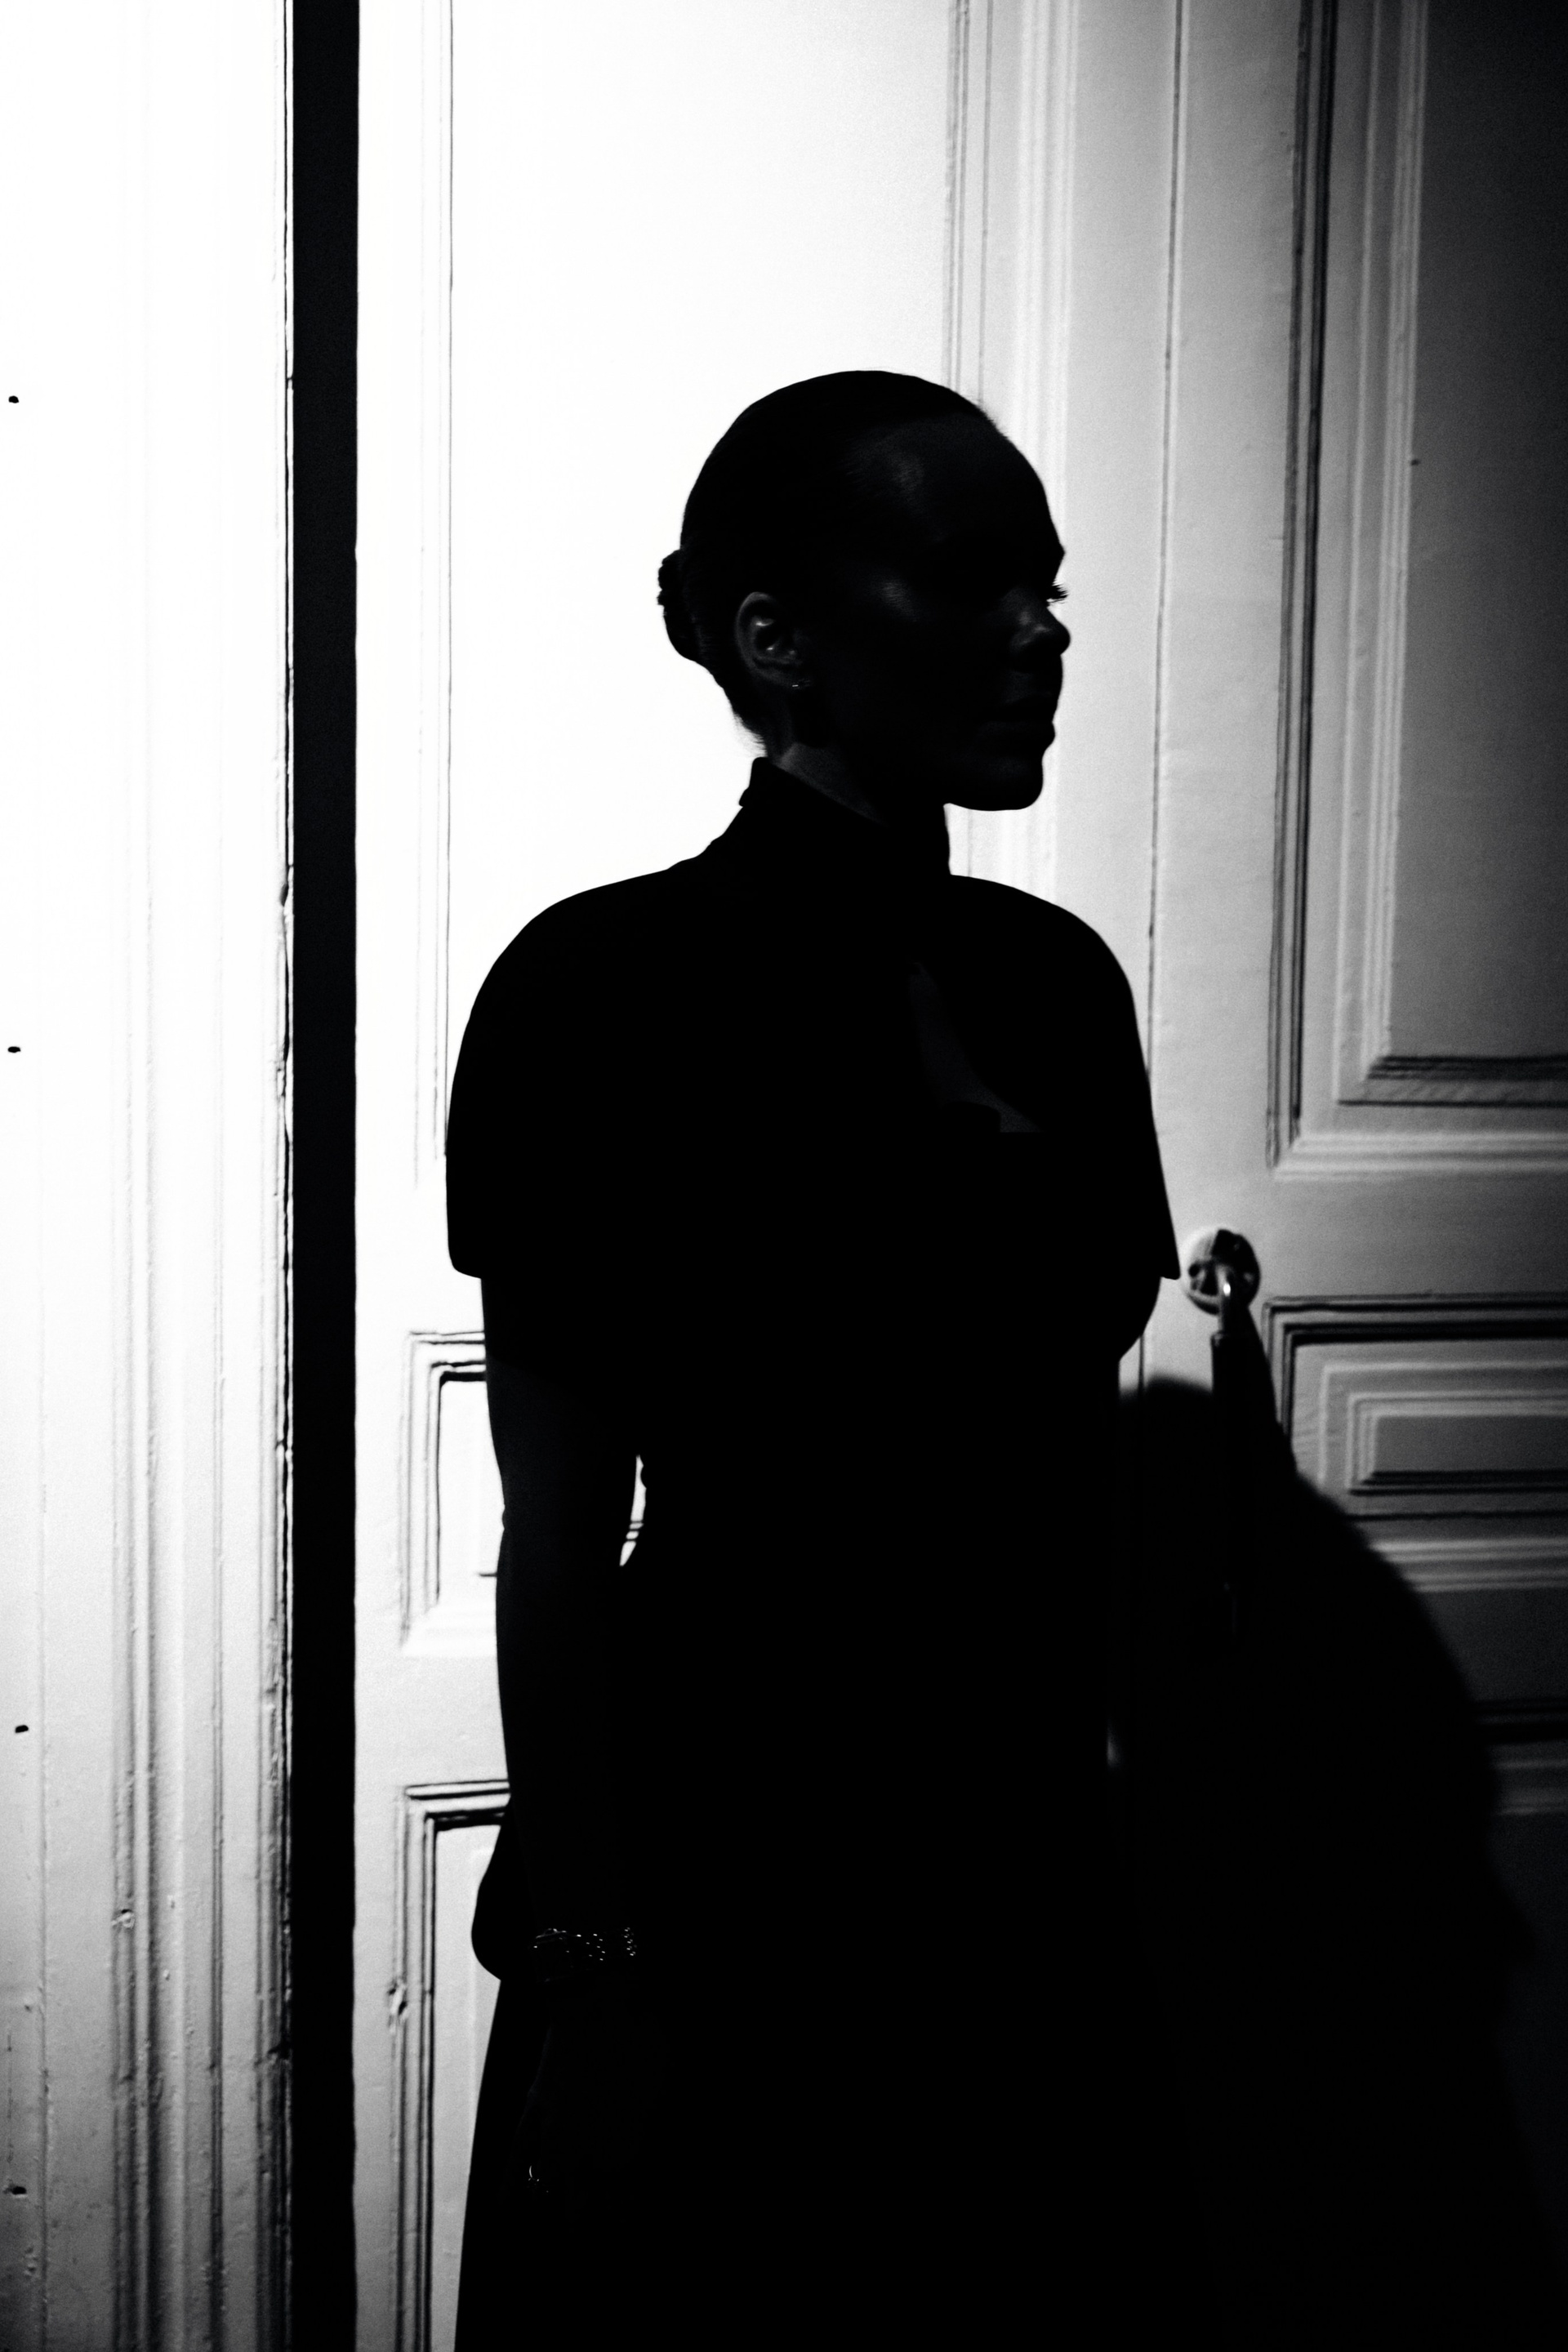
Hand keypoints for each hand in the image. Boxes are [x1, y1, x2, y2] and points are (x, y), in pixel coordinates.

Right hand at [510, 1978, 668, 2221]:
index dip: (628, 2228)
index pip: (625, 2211)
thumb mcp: (671, 2091)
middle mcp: (585, 2154)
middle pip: (583, 2215)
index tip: (632, 2238)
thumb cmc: (647, 2042)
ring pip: (550, 2194)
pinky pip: (515, 2158)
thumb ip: (666, 2135)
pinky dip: (508, 2186)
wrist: (600, 2000)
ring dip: (560, 2212)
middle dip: (591, 2232)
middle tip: (600, 2243)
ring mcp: (553, 2135)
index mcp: (625, 2152)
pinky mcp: (532, 2111)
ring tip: (568, 2229)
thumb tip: (666, 2160)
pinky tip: (504, 2210)